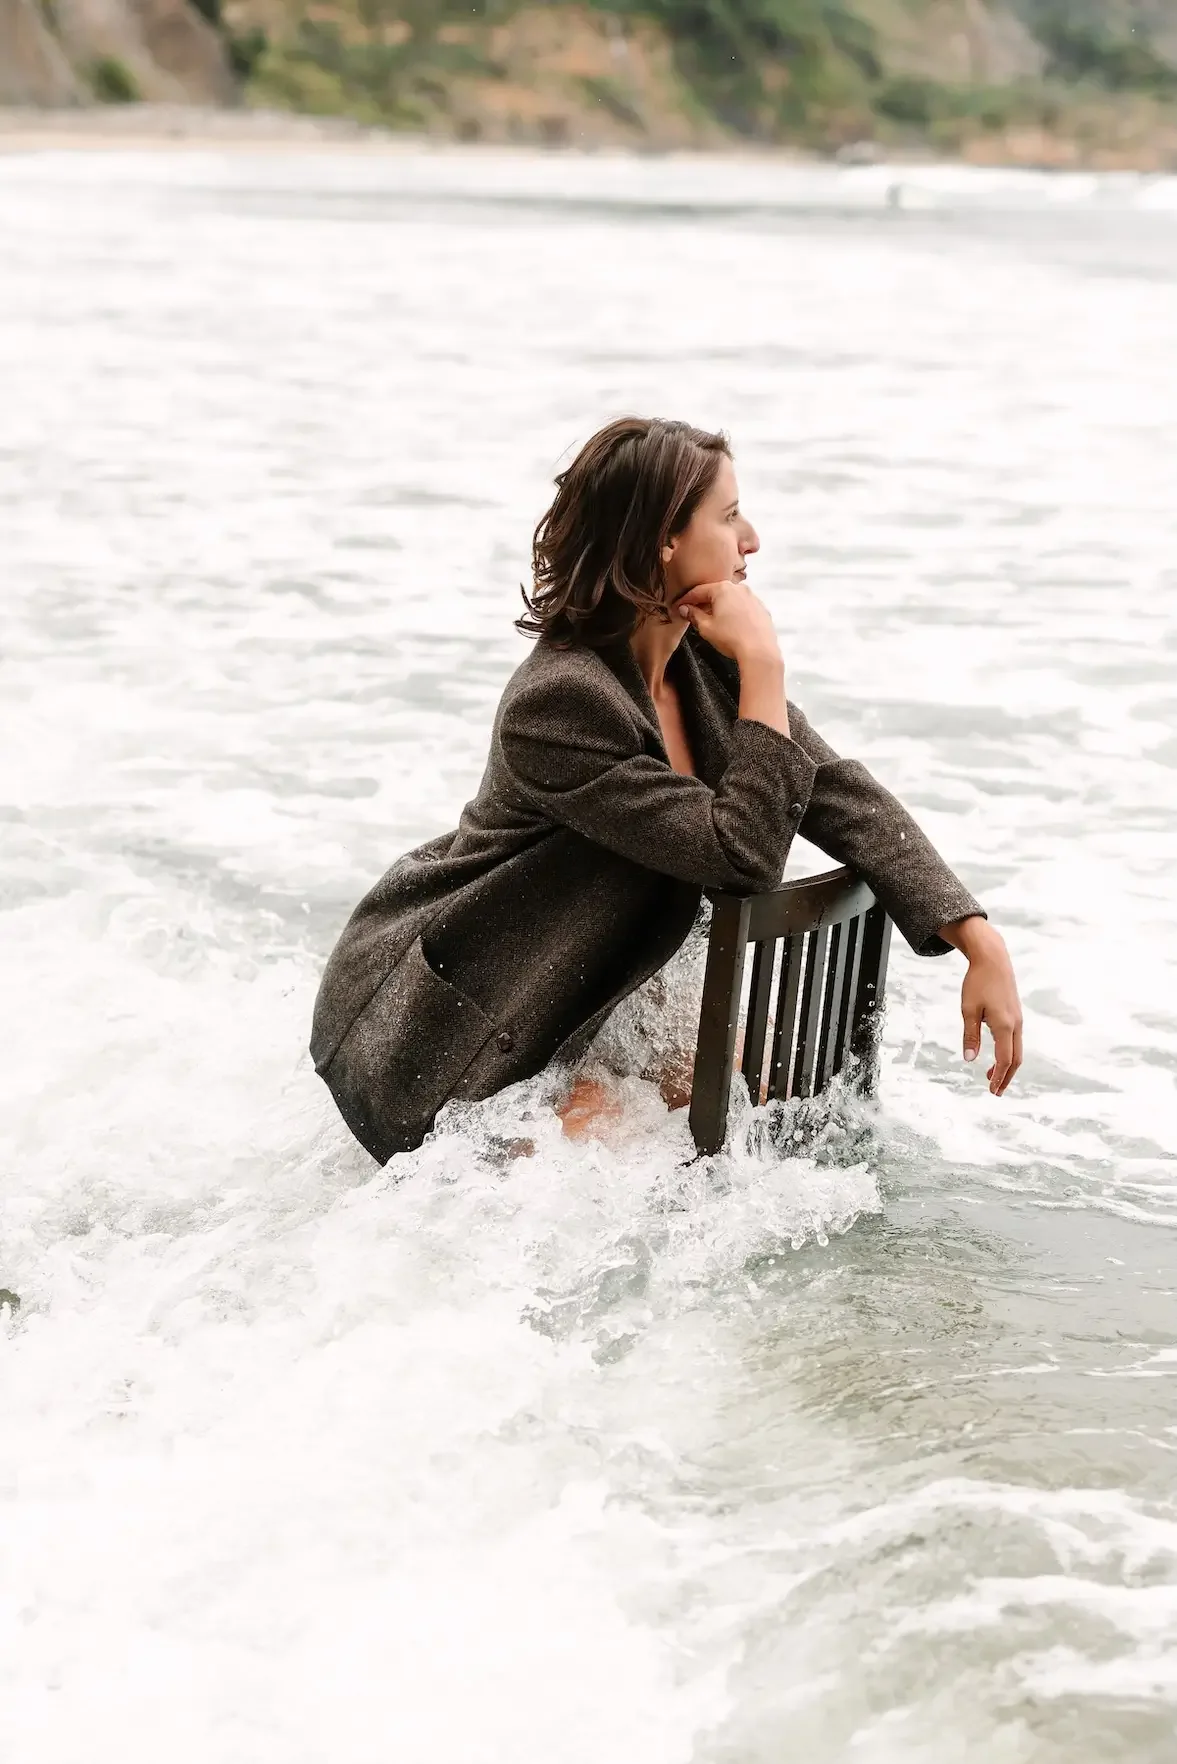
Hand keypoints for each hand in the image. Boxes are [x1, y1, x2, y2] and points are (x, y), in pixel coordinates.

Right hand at [677, 579, 781, 668]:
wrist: (759, 651)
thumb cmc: (732, 638)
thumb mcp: (705, 627)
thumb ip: (693, 615)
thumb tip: (685, 609)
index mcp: (723, 589)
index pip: (699, 591)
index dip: (686, 599)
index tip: (679, 606)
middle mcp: (739, 589)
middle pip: (716, 592)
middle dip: (704, 602)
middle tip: (694, 613)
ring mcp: (753, 598)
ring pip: (731, 599)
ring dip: (721, 607)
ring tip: (712, 621)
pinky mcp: (762, 609)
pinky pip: (743, 607)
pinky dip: (735, 613)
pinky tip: (731, 625)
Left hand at [940, 917, 1022, 1095]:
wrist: (993, 959)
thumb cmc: (978, 983)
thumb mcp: (968, 1009)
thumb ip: (970, 1035)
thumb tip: (970, 1059)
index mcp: (1004, 1025)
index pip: (1004, 1059)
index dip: (999, 1077)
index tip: (992, 1090)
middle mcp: (1016, 1024)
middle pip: (1016, 1059)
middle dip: (1006, 1077)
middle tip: (995, 1091)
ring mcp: (1018, 1019)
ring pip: (1017, 1050)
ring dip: (1007, 1066)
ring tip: (992, 1076)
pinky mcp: (1016, 1014)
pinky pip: (1016, 1040)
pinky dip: (1009, 1053)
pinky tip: (997, 1054)